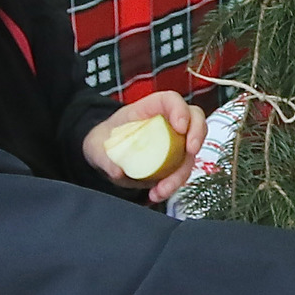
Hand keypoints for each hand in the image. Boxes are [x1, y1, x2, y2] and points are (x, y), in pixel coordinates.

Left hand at [83, 91, 206, 203]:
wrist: (105, 156)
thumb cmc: (104, 142)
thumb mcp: (97, 146)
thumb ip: (105, 158)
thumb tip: (118, 171)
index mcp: (149, 108)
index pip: (171, 100)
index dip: (180, 110)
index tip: (180, 127)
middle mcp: (167, 122)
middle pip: (195, 119)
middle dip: (198, 135)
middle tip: (191, 151)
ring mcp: (174, 142)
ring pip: (191, 151)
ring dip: (182, 172)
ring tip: (162, 189)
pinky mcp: (174, 161)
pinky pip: (182, 171)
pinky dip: (173, 184)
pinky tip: (157, 193)